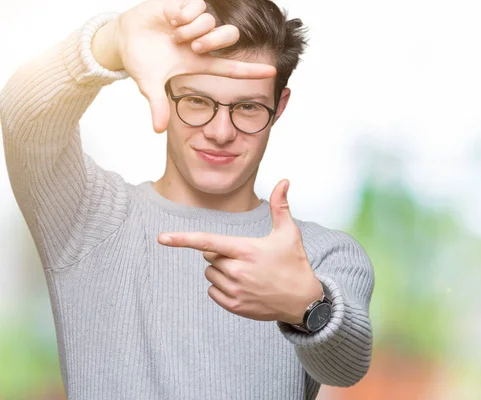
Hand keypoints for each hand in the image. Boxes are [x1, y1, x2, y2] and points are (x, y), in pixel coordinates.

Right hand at [92, 0, 275, 132]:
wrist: (124, 37)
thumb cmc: (141, 61)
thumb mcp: (149, 84)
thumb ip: (157, 104)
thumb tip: (158, 130)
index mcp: (200, 63)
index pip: (232, 68)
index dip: (252, 70)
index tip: (273, 72)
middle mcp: (203, 42)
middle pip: (229, 36)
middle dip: (213, 41)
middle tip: (192, 47)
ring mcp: (196, 24)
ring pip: (211, 21)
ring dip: (190, 29)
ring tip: (173, 33)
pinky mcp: (186, 6)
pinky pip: (197, 6)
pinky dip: (182, 13)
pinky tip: (169, 19)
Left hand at [157, 180, 323, 324]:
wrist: (303, 300)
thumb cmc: (295, 264)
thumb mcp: (289, 232)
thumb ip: (280, 206)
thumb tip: (284, 181)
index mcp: (246, 250)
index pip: (208, 242)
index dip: (182, 239)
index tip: (163, 238)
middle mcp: (237, 271)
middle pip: (209, 256)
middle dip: (222, 253)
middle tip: (246, 256)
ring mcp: (235, 291)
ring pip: (210, 274)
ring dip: (221, 270)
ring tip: (247, 272)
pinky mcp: (235, 306)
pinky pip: (212, 292)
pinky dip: (221, 287)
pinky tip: (242, 285)